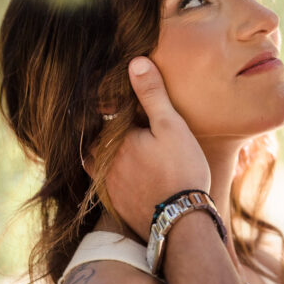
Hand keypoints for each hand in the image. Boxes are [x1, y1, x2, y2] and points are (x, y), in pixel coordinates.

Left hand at [105, 56, 210, 236]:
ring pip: (102, 161)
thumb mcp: (171, 125)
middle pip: (101, 139)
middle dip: (114, 132)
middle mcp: (102, 162)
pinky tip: (138, 176)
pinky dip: (119, 175)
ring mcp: (106, 186)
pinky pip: (109, 183)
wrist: (182, 222)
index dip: (120, 108)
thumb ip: (151, 94)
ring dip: (114, 154)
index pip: (107, 115)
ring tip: (138, 151)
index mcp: (113, 139)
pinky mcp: (114, 205)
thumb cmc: (181, 168)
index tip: (133, 106)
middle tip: (138, 128)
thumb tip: (135, 61)